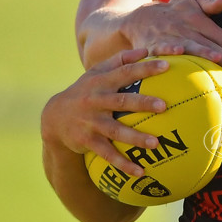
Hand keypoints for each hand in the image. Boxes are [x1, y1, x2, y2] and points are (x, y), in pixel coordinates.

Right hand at [41, 49, 168, 177]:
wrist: (55, 117)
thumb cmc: (86, 91)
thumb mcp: (98, 73)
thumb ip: (121, 60)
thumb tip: (147, 50)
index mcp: (101, 82)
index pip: (126, 72)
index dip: (145, 68)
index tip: (167, 66)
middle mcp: (96, 101)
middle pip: (121, 101)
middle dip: (142, 103)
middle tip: (163, 106)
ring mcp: (91, 122)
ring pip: (115, 131)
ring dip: (135, 138)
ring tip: (156, 144)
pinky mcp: (88, 141)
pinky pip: (108, 154)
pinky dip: (123, 164)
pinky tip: (140, 172)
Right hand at [123, 0, 221, 81]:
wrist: (140, 17)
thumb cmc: (174, 14)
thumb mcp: (191, 3)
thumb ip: (209, 4)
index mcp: (201, 23)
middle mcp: (189, 29)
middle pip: (215, 47)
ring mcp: (173, 36)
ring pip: (192, 47)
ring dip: (205, 53)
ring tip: (220, 62)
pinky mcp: (155, 43)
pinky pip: (163, 48)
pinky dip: (170, 51)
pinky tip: (179, 55)